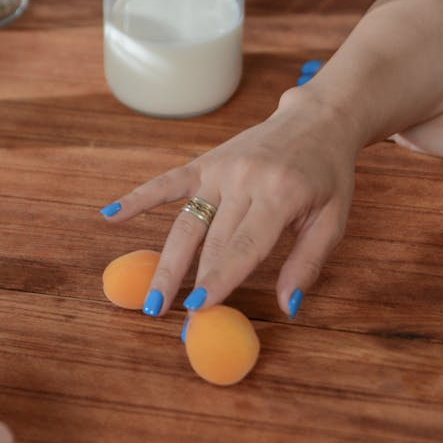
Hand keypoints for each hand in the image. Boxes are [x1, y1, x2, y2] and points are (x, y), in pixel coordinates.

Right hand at [100, 89, 359, 318]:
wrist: (317, 118)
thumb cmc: (327, 176)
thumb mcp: (332, 220)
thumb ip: (307, 263)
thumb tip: (287, 306)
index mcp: (280, 194)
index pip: (243, 245)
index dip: (220, 278)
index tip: (199, 308)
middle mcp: (245, 179)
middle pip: (211, 241)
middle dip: (192, 284)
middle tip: (177, 323)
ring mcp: (220, 169)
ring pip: (186, 222)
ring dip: (166, 264)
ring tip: (150, 299)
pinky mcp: (205, 162)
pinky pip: (166, 183)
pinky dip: (138, 198)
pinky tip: (110, 216)